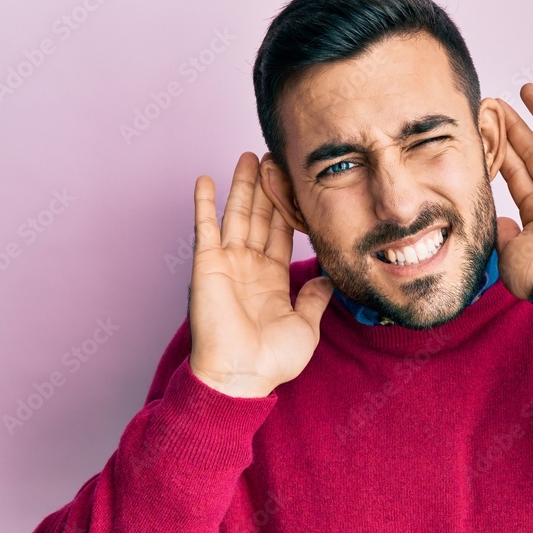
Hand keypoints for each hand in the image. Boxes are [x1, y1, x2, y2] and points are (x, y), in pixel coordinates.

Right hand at [188, 152, 334, 397]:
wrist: (242, 376)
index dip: (287, 207)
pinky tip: (207, 180)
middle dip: (266, 187)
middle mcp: (249, 266)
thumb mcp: (306, 326)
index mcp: (271, 279)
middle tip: (272, 156)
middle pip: (260, 216)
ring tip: (248, 156)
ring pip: (237, 215)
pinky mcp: (207, 265)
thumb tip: (327, 279)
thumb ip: (314, 298)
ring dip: (242, 186)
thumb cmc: (271, 360)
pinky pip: (204, 228)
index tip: (293, 182)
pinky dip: (204, 204)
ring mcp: (227, 263)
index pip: (282, 232)